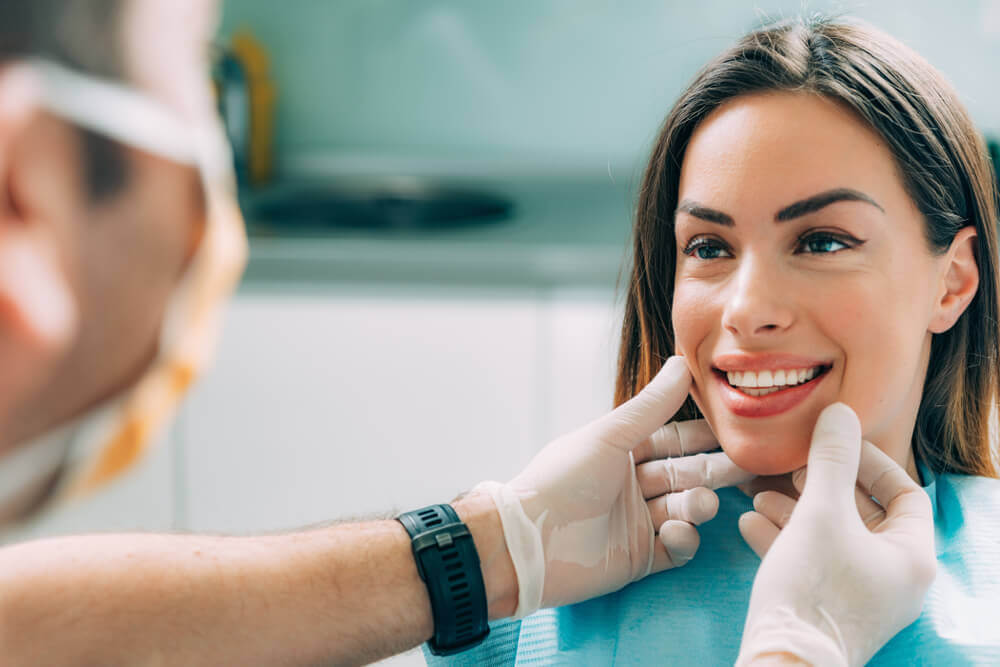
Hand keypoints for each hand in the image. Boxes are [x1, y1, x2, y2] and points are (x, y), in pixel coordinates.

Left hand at [476, 356, 750, 617]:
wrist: (528, 542)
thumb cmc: (561, 480)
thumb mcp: (609, 436)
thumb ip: (651, 406)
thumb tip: (683, 363)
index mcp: (621, 451)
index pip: (673, 439)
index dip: (703, 435)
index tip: (736, 429)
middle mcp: (631, 485)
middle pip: (686, 474)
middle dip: (714, 471)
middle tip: (748, 466)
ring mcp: (637, 523)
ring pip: (684, 509)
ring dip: (697, 505)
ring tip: (698, 505)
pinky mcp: (639, 558)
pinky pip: (676, 548)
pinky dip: (684, 540)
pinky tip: (678, 532)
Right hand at [736, 403, 935, 666]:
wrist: (782, 660)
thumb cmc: (813, 587)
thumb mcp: (820, 512)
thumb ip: (831, 459)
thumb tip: (839, 413)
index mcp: (910, 556)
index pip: (905, 493)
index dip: (870, 461)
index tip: (832, 445)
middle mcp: (893, 577)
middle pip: (862, 513)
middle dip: (820, 485)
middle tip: (791, 467)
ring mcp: (860, 595)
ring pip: (831, 536)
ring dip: (795, 509)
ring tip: (759, 492)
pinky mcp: (827, 607)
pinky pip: (812, 561)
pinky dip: (785, 538)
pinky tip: (750, 522)